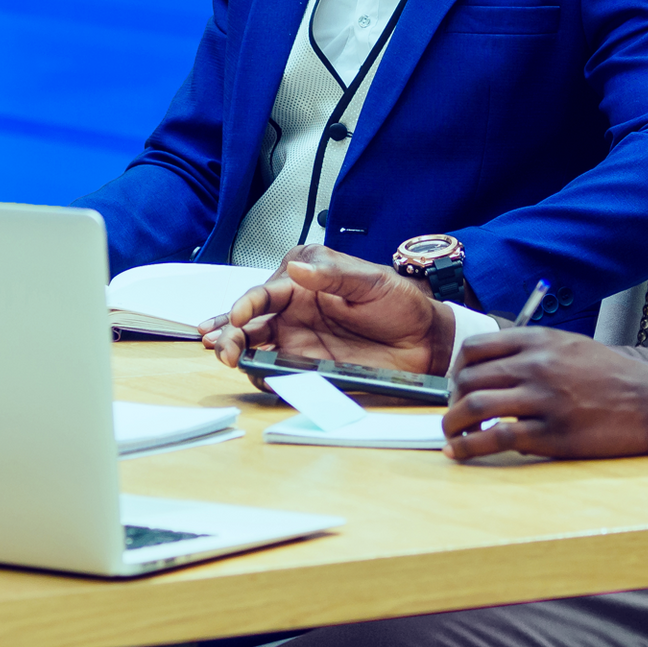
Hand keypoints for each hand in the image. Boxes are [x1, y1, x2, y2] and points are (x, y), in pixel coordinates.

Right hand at [199, 246, 451, 379]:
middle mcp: (295, 312)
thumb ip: (334, 274)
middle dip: (229, 332)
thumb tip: (298, 270)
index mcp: (304, 284)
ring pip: (256, 347)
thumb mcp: (372, 281)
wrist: (425, 341)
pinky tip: (257, 375)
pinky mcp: (309, 369)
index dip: (247, 303)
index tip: (239, 316)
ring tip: (229, 358)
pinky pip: (279, 374)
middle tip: (222, 346)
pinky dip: (263, 376)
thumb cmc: (400, 304)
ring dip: (237, 352)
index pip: (265, 292)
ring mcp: (299, 342)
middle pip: (250, 322)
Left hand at [443, 330, 647, 460]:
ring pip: (477, 407)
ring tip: (451, 433)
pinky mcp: (552, 434)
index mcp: (538, 341)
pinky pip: (498, 439)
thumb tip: (493, 368)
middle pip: (469, 379)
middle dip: (452, 399)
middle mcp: (536, 366)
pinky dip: (471, 447)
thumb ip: (531, 350)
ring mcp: (543, 400)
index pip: (475, 348)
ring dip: (453, 423)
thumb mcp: (569, 345)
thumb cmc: (611, 375)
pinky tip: (460, 452)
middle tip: (454, 412)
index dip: (457, 369)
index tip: (456, 384)